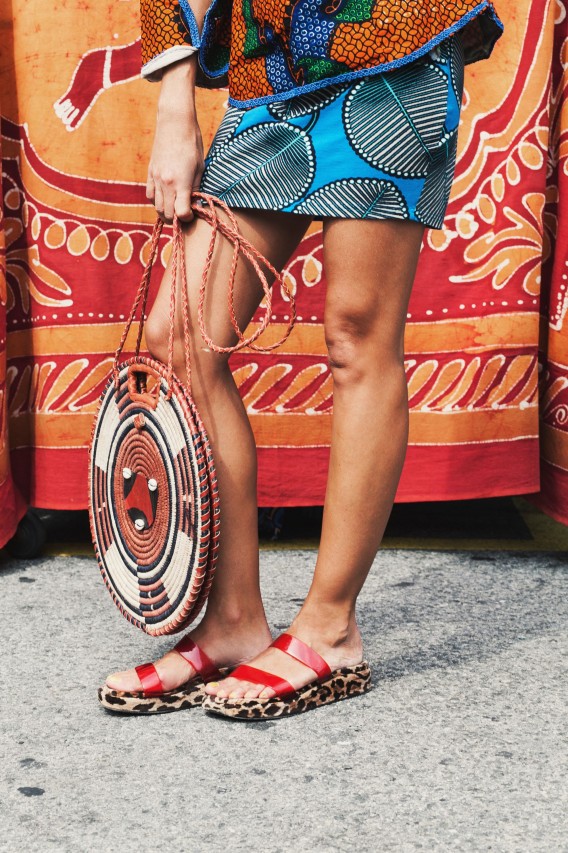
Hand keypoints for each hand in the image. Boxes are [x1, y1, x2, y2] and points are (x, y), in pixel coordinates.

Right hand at [146, 57, 203, 221]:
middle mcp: (165, 183)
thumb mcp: (200, 168)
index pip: (181, 213)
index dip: (188, 219)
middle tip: (185, 217)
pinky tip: (165, 199)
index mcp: (180, 183)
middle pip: (167, 214)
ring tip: (176, 211)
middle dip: (177, 220)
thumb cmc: (192, 144)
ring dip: (166, 213)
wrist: (174, 123)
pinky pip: (150, 195)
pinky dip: (156, 202)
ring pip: (157, 207)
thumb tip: (195, 205)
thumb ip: (196, 189)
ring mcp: (156, 178)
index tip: (194, 215)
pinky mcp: (150, 173)